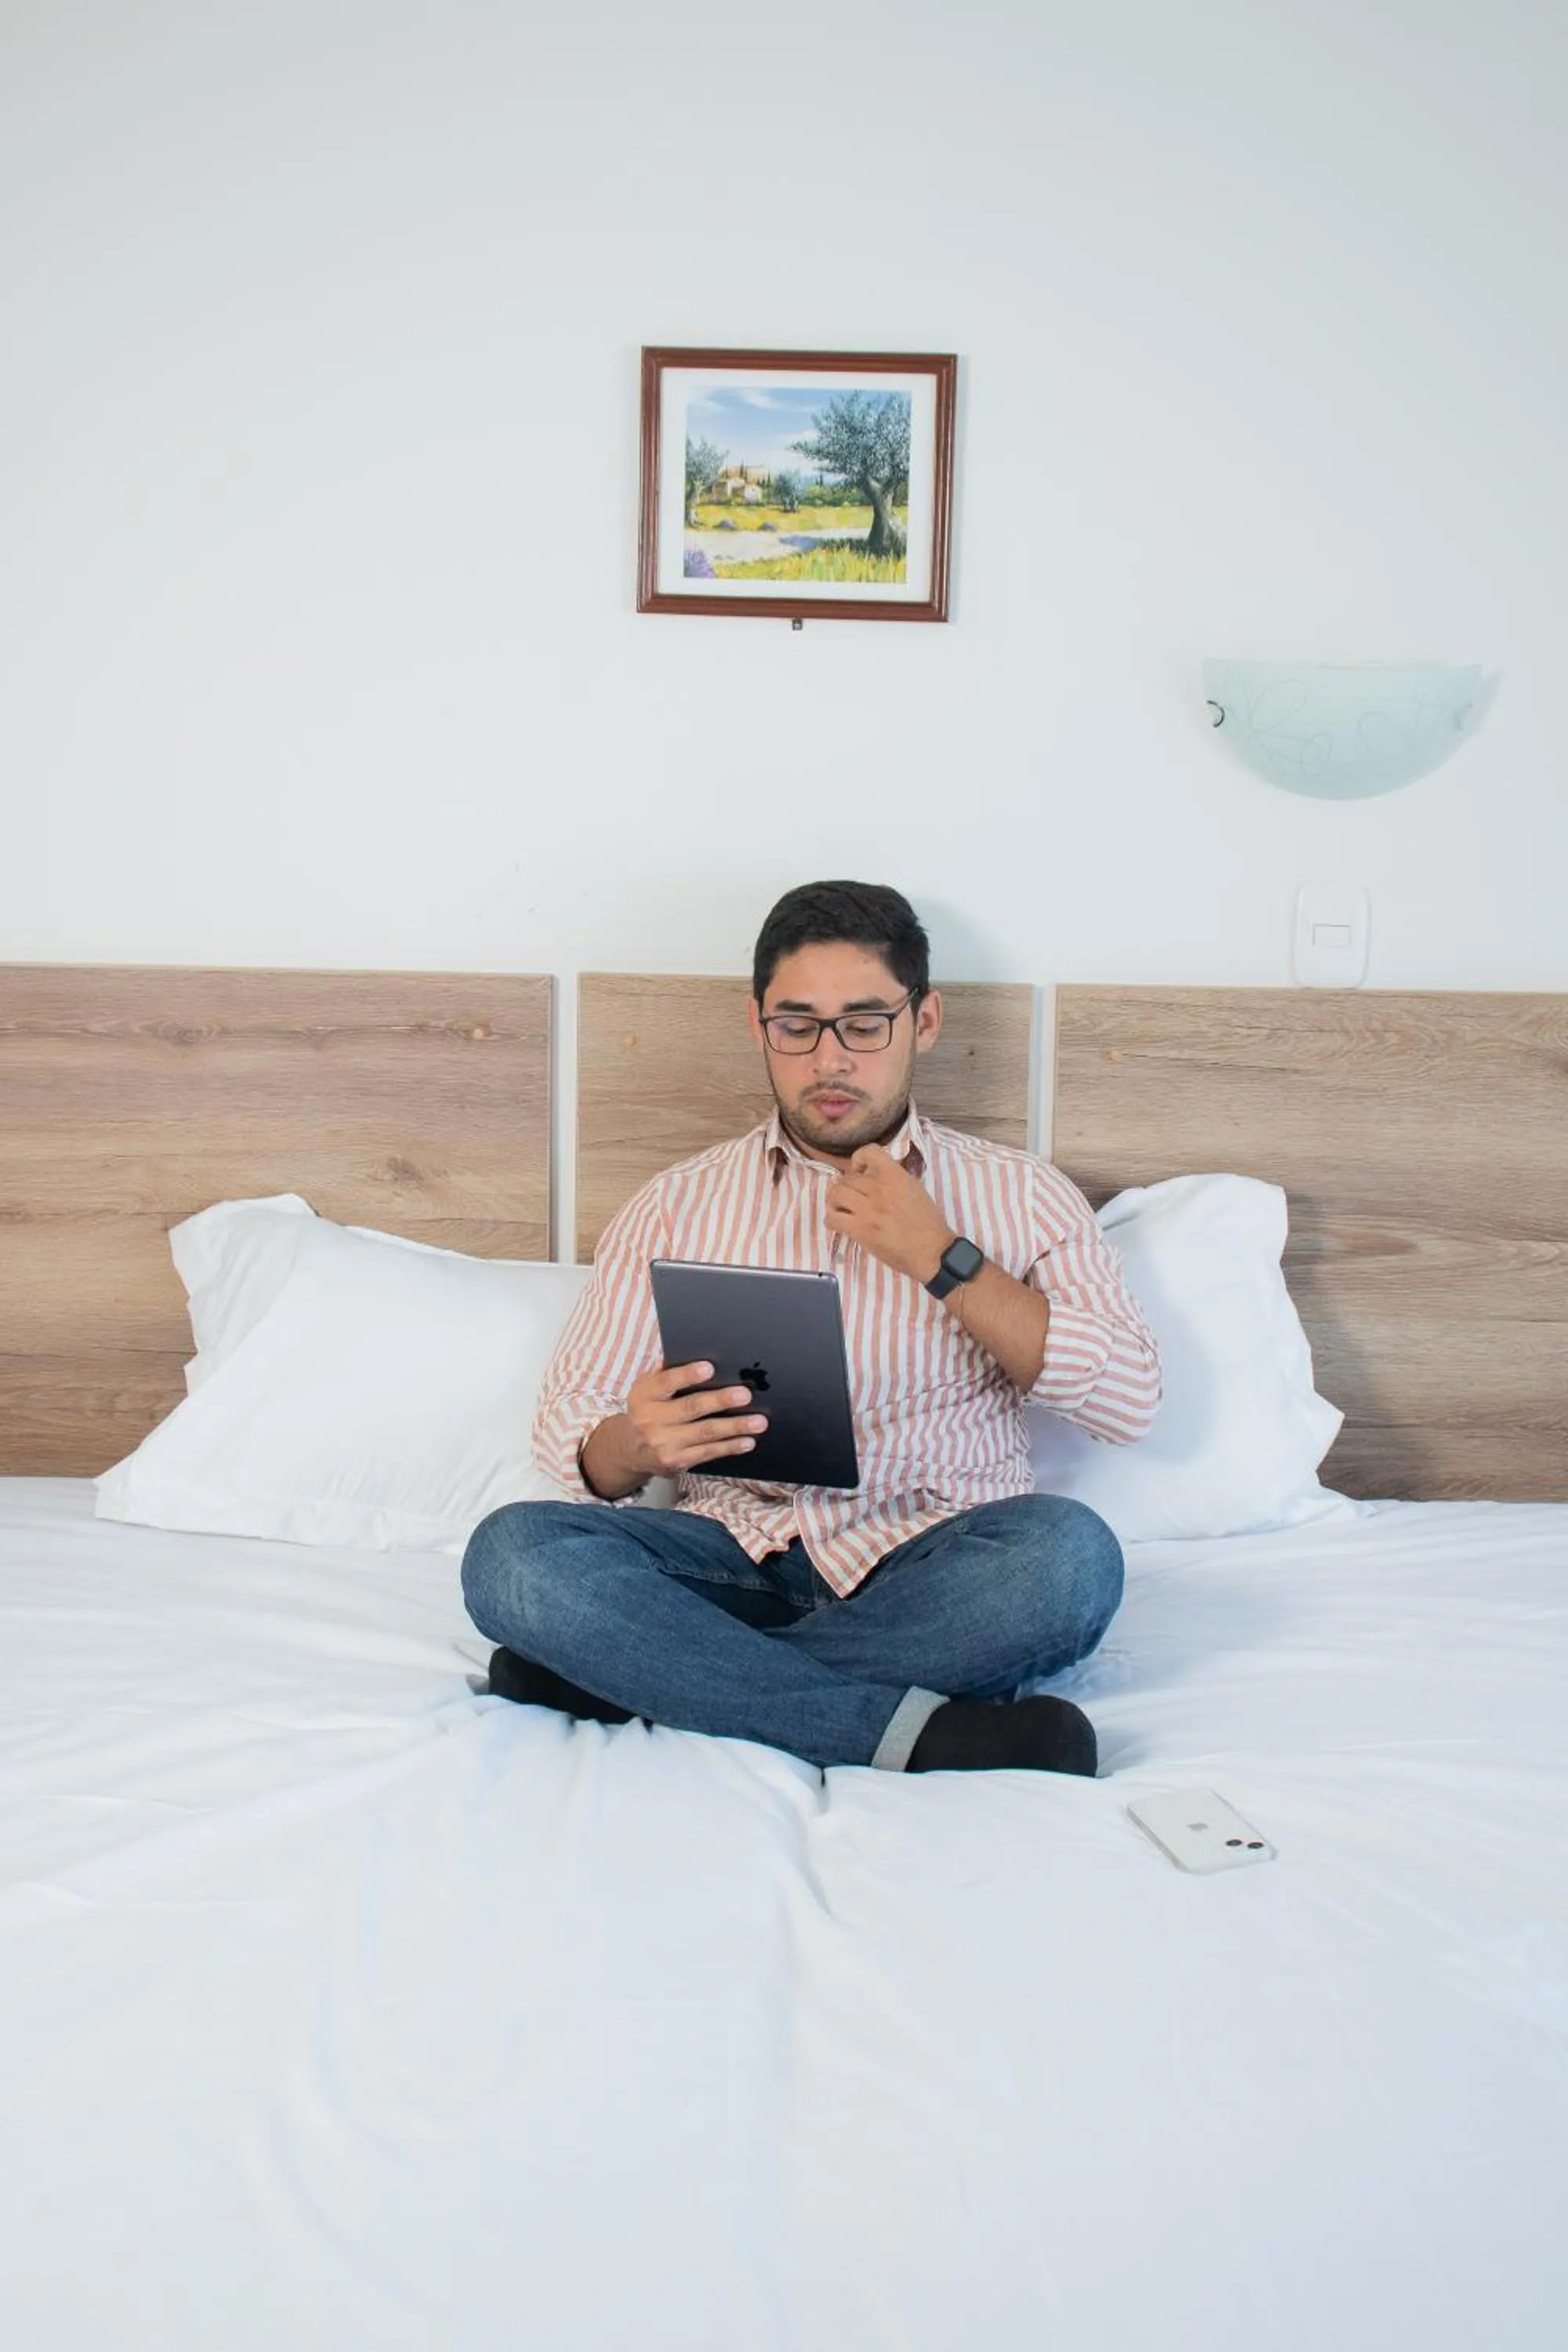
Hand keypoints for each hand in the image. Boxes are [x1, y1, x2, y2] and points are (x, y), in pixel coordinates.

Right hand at [624, 1360, 769, 1477]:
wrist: (632, 1449)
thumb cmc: (648, 1410)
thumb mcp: (647, 1389)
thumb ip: (665, 1372)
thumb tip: (689, 1352)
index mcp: (645, 1395)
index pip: (666, 1382)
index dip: (687, 1374)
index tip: (710, 1367)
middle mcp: (651, 1420)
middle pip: (691, 1408)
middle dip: (721, 1400)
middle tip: (745, 1395)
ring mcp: (664, 1443)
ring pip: (706, 1433)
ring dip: (735, 1426)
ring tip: (759, 1422)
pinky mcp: (676, 1461)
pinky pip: (708, 1453)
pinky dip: (730, 1447)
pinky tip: (747, 1441)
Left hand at [824, 1145, 955, 1283]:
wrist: (932, 1251)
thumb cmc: (928, 1222)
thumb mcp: (915, 1189)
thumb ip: (894, 1178)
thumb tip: (874, 1175)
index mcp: (896, 1175)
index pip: (869, 1152)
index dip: (858, 1160)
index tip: (860, 1171)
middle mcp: (879, 1188)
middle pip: (847, 1178)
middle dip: (846, 1186)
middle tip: (851, 1198)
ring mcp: (868, 1209)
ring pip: (835, 1194)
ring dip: (835, 1201)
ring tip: (841, 1208)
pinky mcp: (860, 1229)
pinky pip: (832, 1218)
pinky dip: (831, 1219)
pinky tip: (839, 1224)